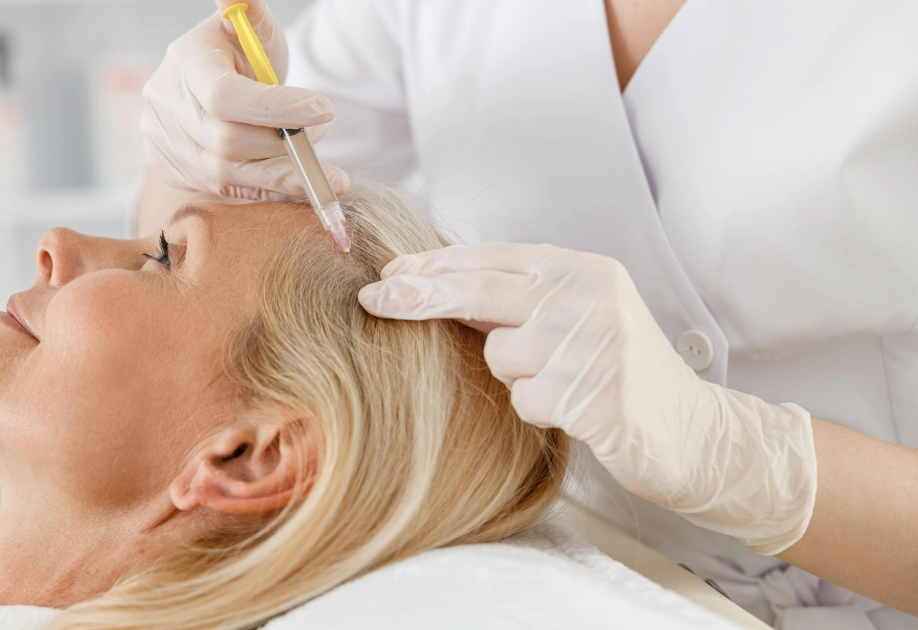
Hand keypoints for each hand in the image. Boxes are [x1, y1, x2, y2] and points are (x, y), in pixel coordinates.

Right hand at [141, 0, 350, 200]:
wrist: (210, 84)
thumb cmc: (240, 53)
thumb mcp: (252, 29)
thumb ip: (252, 14)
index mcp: (186, 62)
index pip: (225, 96)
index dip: (277, 108)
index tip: (324, 108)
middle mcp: (167, 104)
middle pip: (227, 141)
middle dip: (283, 142)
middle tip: (323, 130)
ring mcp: (166, 142)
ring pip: (227, 175)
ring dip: (282, 174)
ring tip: (321, 168)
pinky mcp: (176, 170)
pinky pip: (227, 192)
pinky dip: (267, 191)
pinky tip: (301, 188)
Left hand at [358, 243, 817, 553]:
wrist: (697, 434)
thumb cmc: (621, 373)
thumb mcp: (577, 318)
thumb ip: (518, 300)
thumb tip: (434, 282)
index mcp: (587, 270)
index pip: (495, 257)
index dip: (435, 265)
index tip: (388, 276)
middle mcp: (594, 298)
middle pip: (484, 291)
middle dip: (421, 295)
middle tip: (373, 300)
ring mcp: (598, 346)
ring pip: (501, 354)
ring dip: (512, 374)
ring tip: (559, 383)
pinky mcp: (598, 396)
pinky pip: (526, 399)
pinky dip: (535, 409)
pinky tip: (572, 411)